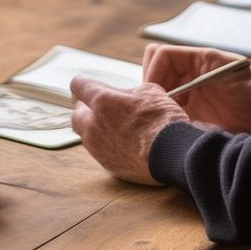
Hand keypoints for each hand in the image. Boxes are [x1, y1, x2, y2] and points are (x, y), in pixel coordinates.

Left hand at [70, 77, 188, 184]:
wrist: (174, 153)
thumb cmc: (163, 120)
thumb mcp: (149, 91)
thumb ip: (128, 92)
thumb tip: (123, 97)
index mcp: (102, 102)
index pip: (78, 85)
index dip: (84, 84)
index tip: (88, 85)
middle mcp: (94, 125)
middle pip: (76, 113)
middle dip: (84, 108)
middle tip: (99, 106)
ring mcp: (99, 148)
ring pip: (85, 134)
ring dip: (94, 127)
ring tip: (113, 125)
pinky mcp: (108, 165)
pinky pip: (99, 151)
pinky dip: (106, 145)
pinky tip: (122, 142)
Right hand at [142, 44, 250, 132]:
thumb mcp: (233, 72)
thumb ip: (205, 68)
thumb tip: (176, 71)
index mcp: (199, 60)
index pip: (162, 55)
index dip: (154, 70)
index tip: (156, 91)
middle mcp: (190, 76)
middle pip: (155, 70)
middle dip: (150, 86)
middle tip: (159, 106)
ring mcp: (190, 97)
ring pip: (157, 93)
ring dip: (157, 104)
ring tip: (167, 117)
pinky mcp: (192, 118)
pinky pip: (168, 114)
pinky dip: (164, 119)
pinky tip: (174, 127)